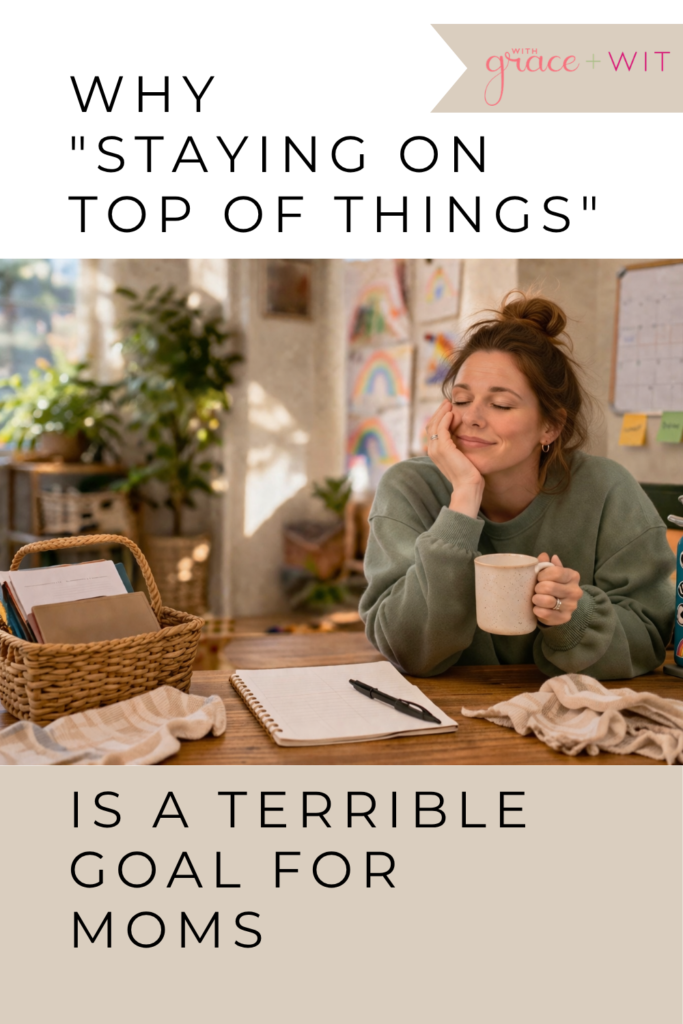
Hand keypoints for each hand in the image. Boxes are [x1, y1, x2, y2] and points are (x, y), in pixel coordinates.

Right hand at [426, 399, 483, 517]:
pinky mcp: (443, 448)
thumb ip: (457, 446)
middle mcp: (431, 450)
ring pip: (434, 424)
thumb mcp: (461, 456)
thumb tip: (461, 434)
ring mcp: (435, 449)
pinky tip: (452, 414)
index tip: (448, 408)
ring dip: (442, 412)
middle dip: (439, 412)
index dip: (439, 418)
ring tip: (450, 404)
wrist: (468, 485)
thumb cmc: (468, 473)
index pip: (433, 430)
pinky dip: (445, 419)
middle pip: (431, 425)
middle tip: (447, 402)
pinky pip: (441, 429)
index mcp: (435, 451)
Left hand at [532, 553, 582, 626]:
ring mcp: (571, 606)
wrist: (559, 607)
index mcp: (573, 576)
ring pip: (546, 600)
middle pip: (548, 587)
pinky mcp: (564, 618)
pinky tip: (537, 608)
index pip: (555, 572)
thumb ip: (547, 564)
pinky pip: (545, 613)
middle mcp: (575, 591)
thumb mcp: (551, 573)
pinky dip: (537, 610)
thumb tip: (544, 555)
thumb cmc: (552, 585)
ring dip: (536, 599)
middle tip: (536, 589)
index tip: (538, 578)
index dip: (542, 574)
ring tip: (536, 598)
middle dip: (537, 588)